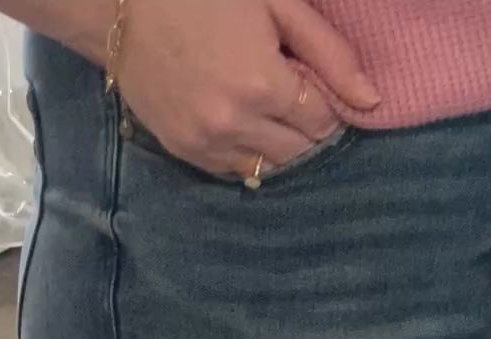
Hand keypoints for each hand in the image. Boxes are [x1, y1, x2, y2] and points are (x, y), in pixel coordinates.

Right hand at [109, 0, 379, 176]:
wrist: (118, 4)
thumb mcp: (274, 1)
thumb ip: (327, 53)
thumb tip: (371, 101)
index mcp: (263, 85)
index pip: (324, 120)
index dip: (325, 98)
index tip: (309, 76)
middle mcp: (237, 126)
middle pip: (300, 150)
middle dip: (305, 124)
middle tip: (290, 89)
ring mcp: (208, 145)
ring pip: (270, 167)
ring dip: (278, 143)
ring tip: (263, 105)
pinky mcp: (186, 153)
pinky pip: (236, 170)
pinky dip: (248, 151)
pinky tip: (239, 118)